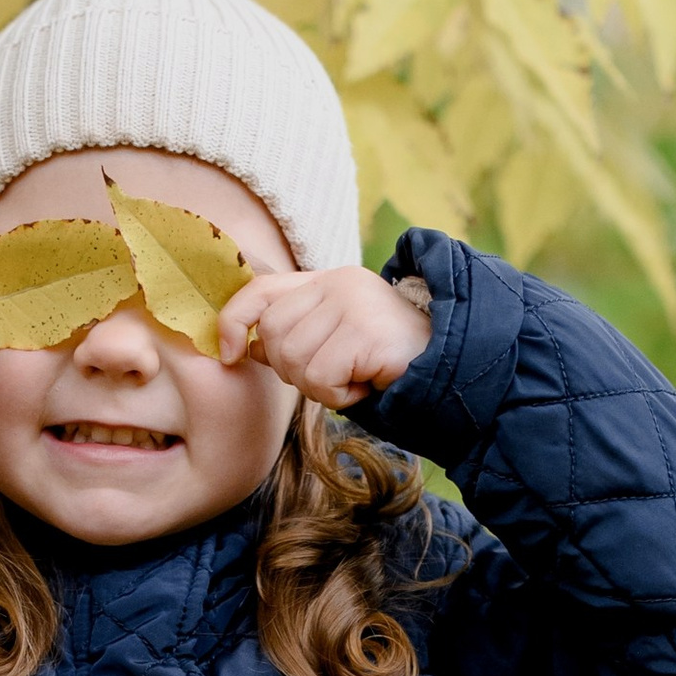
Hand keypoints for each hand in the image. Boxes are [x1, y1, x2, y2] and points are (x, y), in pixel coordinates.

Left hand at [216, 264, 427, 408]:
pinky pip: (321, 378)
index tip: (227, 354)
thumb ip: (295, 334)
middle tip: (333, 375)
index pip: (259, 290)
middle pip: (273, 335)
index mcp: (327, 280)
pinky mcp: (365, 331)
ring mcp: (353, 304)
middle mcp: (339, 282)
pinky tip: (366, 384)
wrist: (449, 367)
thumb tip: (245, 346)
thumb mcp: (335, 339)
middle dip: (293, 369)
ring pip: (294, 361)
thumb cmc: (387, 361)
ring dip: (320, 387)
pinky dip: (339, 396)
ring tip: (354, 378)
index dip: (232, 320)